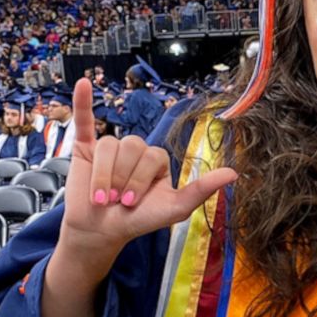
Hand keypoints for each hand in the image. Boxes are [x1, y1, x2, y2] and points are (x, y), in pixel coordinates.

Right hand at [56, 77, 235, 273]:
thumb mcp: (174, 208)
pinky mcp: (85, 148)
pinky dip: (83, 102)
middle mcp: (134, 151)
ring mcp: (110, 149)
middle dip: (123, 178)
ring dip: (104, 174)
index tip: (131, 204)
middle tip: (116, 201)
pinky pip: (85, 120)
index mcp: (156, 160)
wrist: (100, 232)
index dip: (140, 180)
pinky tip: (82, 84)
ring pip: (109, 145)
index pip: (153, 155)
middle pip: (132, 147)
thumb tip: (234, 173)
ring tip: (100, 196)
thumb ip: (201, 190)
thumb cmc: (138, 221)